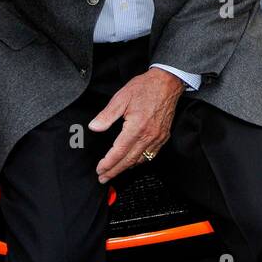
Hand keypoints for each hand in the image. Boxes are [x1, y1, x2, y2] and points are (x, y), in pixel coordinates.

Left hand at [89, 67, 184, 182]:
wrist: (167, 83)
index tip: (99, 169)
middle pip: (128, 160)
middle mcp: (148, 135)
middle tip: (104, 178)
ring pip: (140, 159)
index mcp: (136, 127)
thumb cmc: (145, 87)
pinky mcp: (163, 136)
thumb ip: (107, 115)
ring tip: (115, 172)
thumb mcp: (121, 98)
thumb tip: (94, 127)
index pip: (119, 152)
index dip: (108, 163)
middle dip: (114, 171)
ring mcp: (158, 137)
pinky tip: (133, 162)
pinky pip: (151, 154)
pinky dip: (140, 161)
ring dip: (126, 168)